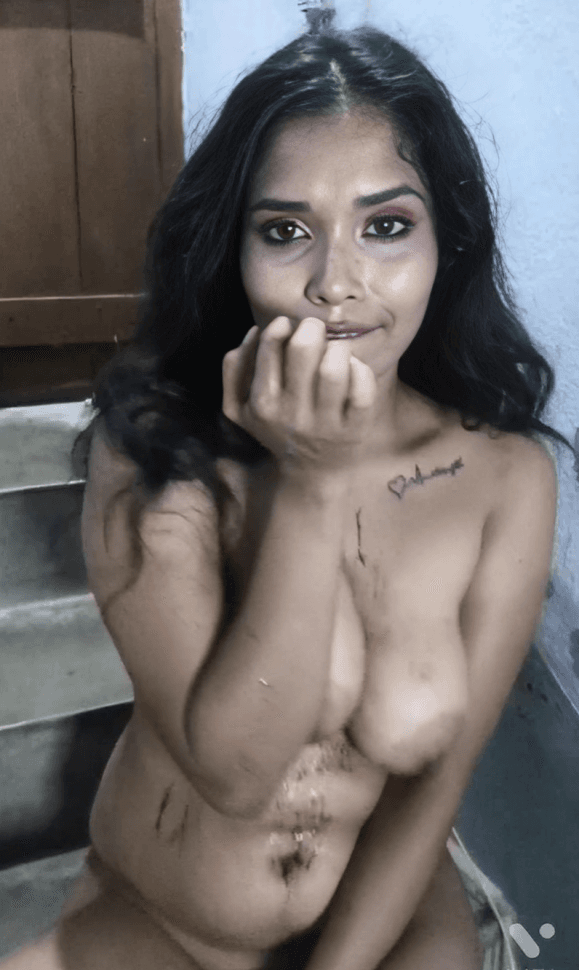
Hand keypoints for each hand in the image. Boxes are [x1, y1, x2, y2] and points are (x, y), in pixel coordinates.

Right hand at [222, 316, 376, 477]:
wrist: (309, 473)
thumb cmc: (276, 428)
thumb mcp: (238, 407)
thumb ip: (234, 368)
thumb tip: (255, 331)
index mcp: (261, 403)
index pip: (271, 344)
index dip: (282, 326)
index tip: (289, 328)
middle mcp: (292, 414)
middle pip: (303, 348)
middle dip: (312, 328)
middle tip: (316, 332)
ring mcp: (324, 424)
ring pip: (334, 367)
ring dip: (337, 349)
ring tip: (335, 352)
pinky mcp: (354, 429)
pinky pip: (362, 389)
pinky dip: (361, 370)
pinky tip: (352, 371)